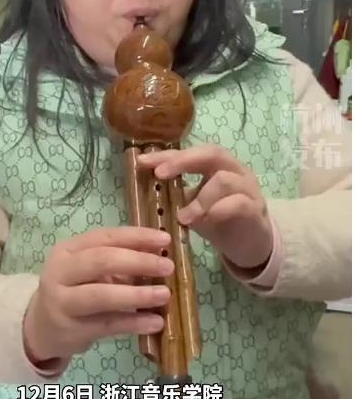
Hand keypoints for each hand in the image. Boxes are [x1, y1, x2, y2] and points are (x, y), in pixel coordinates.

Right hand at [23, 227, 173, 365]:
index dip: (137, 237)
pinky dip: (134, 323)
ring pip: (102, 295)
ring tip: (165, 295)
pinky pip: (107, 325)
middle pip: (101, 261)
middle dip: (138, 262)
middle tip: (168, 267)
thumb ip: (119, 261)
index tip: (165, 240)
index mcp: (68, 249)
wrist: (42, 326)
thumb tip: (160, 256)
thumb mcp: (89, 269)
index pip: (105, 236)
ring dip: (137, 294)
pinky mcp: (71, 330)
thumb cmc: (75, 289)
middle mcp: (60, 272)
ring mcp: (63, 302)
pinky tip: (155, 322)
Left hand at [138, 145, 273, 271]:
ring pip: (224, 180)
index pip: (191, 152)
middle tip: (160, 174)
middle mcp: (235, 170)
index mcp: (217, 165)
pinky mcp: (255, 210)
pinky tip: (205, 221)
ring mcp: (248, 189)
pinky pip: (238, 204)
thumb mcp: (194, 205)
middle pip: (212, 153)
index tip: (143, 161)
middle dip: (183, 161)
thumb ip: (178, 195)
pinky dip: (218, 211)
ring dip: (199, 198)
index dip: (167, 155)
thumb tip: (147, 189)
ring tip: (183, 217)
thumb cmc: (220, 220)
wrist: (252, 245)